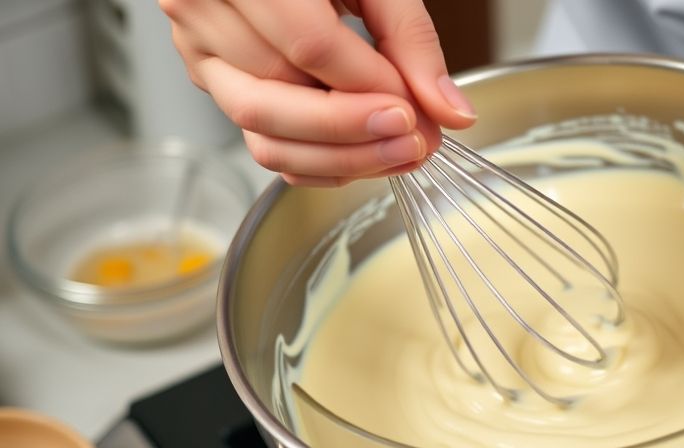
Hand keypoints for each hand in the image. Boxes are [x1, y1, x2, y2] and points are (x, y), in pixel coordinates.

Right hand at [159, 0, 475, 186]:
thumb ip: (411, 37)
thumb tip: (448, 110)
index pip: (311, 46)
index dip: (371, 87)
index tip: (419, 108)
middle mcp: (202, 12)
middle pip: (276, 102)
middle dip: (356, 133)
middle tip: (414, 138)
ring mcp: (201, 54)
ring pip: (263, 134)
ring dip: (340, 157)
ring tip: (398, 150)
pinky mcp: (215, 84)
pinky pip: (263, 144)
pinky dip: (318, 163)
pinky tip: (365, 155)